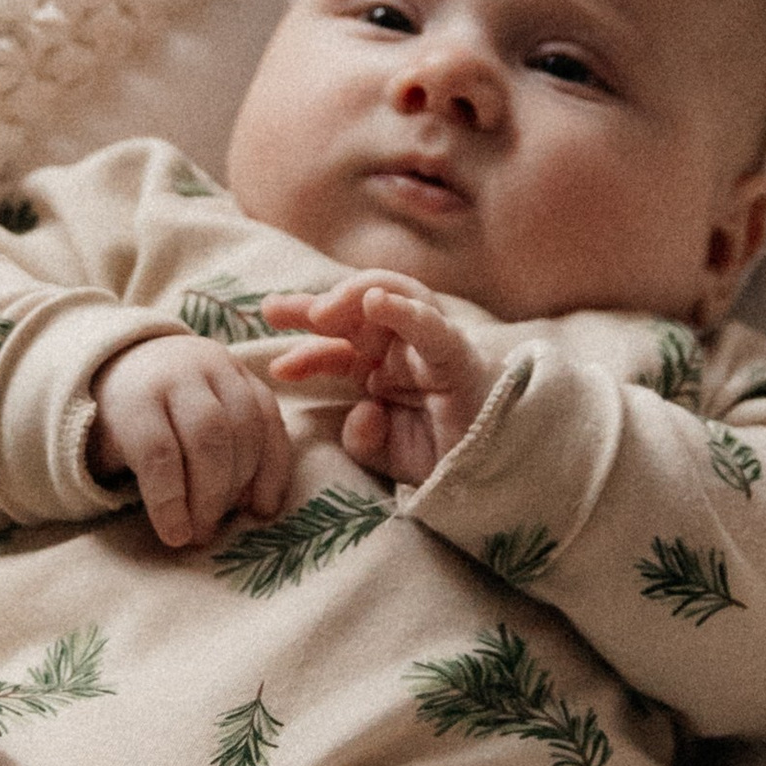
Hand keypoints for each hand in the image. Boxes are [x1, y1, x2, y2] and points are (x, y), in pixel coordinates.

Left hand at [89, 330, 292, 547]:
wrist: (147, 361)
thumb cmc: (127, 419)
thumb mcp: (110, 445)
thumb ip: (139, 482)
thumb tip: (179, 534)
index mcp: (137, 394)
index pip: (156, 449)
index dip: (169, 500)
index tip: (176, 538)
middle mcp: (181, 373)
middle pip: (209, 436)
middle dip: (211, 494)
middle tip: (205, 533)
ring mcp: (222, 370)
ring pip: (247, 427)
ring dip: (244, 483)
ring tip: (232, 516)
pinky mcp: (251, 378)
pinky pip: (272, 421)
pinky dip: (274, 469)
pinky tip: (263, 505)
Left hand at [266, 273, 494, 481]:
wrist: (493, 468)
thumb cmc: (443, 452)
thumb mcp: (388, 454)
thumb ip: (365, 439)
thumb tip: (362, 412)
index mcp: (381, 369)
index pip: (337, 348)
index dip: (306, 353)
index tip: (278, 368)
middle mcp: (402, 348)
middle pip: (354, 312)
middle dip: (313, 307)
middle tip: (272, 311)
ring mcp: (429, 345)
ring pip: (393, 298)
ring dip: (354, 297)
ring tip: (322, 312)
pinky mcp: (457, 354)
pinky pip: (433, 327)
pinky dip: (406, 311)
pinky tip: (378, 302)